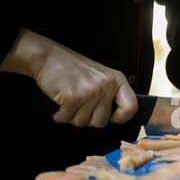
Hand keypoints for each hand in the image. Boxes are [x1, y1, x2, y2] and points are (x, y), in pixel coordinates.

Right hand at [0, 29, 137, 127]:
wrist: (48, 57)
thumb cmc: (73, 69)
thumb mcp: (101, 77)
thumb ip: (111, 95)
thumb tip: (115, 117)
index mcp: (117, 80)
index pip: (131, 107)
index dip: (121, 117)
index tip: (111, 116)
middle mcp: (107, 86)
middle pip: (101, 122)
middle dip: (87, 118)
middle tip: (80, 105)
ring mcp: (91, 92)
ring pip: (83, 122)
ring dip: (72, 116)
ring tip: (70, 101)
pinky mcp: (73, 98)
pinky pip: (67, 119)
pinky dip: (60, 115)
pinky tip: (60, 103)